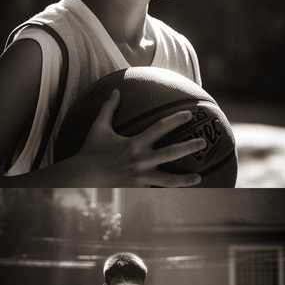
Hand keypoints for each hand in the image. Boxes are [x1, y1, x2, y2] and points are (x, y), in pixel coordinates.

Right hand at [63, 89, 207, 186]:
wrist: (80, 176)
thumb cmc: (90, 150)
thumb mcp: (98, 127)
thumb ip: (109, 108)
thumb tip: (116, 90)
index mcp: (134, 143)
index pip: (160, 127)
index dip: (177, 119)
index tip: (189, 114)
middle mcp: (140, 160)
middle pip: (172, 152)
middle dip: (190, 146)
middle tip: (204, 142)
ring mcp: (140, 177)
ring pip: (169, 179)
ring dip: (186, 179)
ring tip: (199, 177)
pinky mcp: (136, 189)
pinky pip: (156, 190)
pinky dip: (167, 192)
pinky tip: (180, 194)